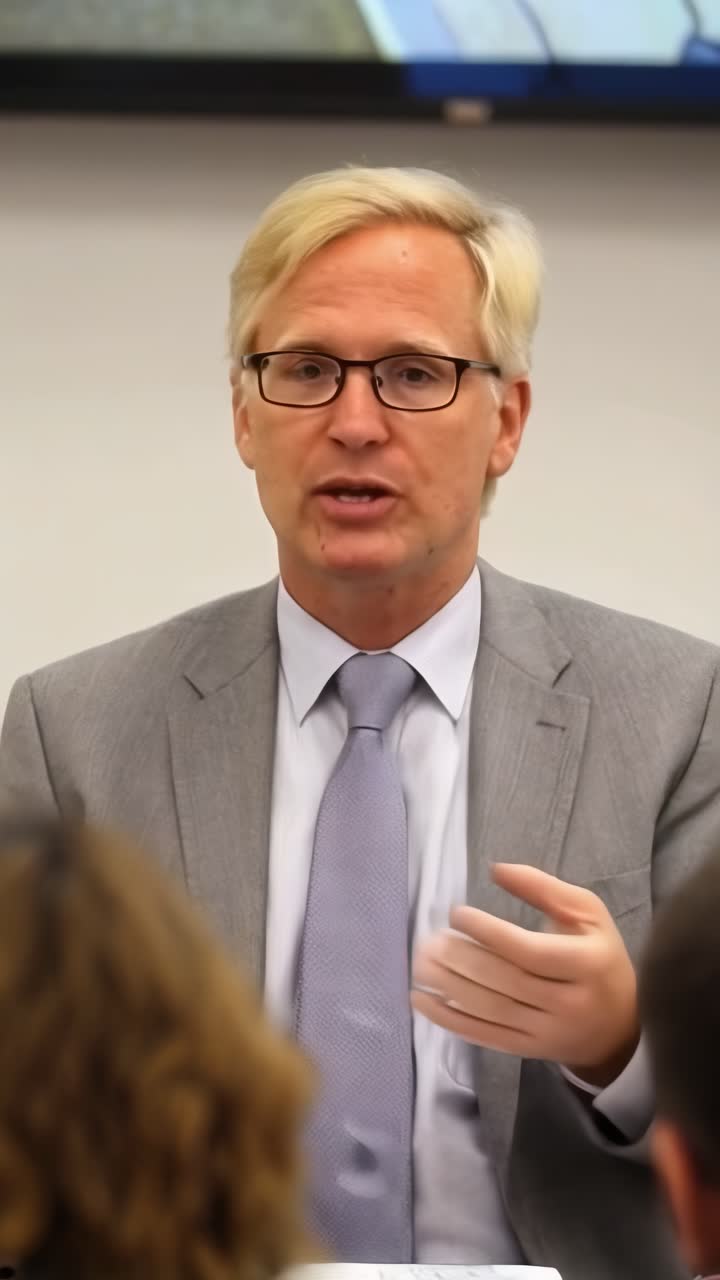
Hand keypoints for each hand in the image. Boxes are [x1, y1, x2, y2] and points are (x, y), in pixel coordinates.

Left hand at [411, 863, 638, 1086]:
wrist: (618, 1029)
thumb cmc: (600, 958)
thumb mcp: (588, 914)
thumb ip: (544, 889)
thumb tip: (497, 870)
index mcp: (587, 964)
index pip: (529, 951)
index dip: (489, 932)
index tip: (457, 914)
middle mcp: (568, 1003)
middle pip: (505, 981)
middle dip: (462, 959)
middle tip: (430, 939)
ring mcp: (546, 1032)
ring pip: (490, 1010)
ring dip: (448, 987)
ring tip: (420, 964)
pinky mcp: (528, 1051)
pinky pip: (483, 1036)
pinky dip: (448, 1019)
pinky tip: (421, 1001)